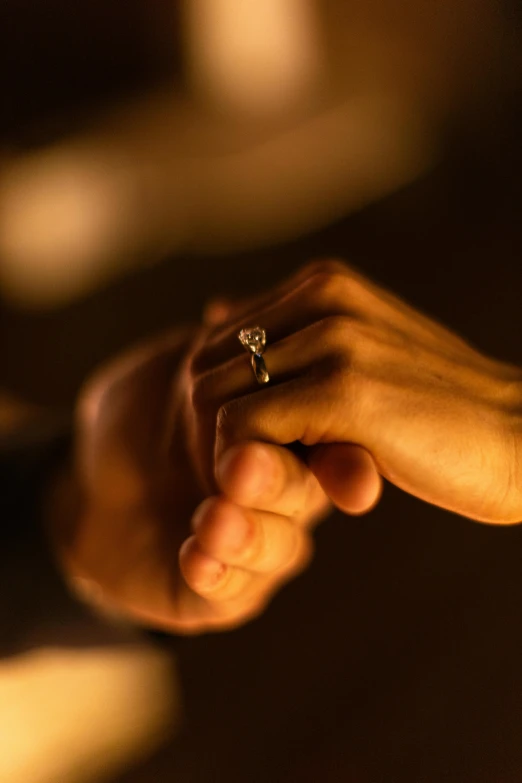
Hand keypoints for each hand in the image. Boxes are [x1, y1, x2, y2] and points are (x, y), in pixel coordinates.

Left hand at [48, 329, 330, 633]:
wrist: (82, 489)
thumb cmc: (133, 423)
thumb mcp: (166, 375)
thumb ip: (209, 354)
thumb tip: (223, 309)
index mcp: (285, 442)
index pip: (320, 448)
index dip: (337, 457)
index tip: (347, 462)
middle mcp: (279, 496)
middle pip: (298, 494)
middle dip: (275, 482)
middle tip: (241, 465)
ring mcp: (254, 547)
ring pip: (275, 548)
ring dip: (246, 530)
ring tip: (213, 516)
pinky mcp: (221, 594)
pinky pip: (230, 591)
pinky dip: (215, 569)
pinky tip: (194, 553)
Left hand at [187, 260, 521, 524]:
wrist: (521, 437)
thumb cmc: (437, 408)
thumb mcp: (358, 353)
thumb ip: (289, 334)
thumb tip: (211, 310)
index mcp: (322, 283)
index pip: (214, 339)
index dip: (212, 402)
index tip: (236, 449)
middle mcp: (323, 295)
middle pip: (203, 366)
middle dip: (206, 430)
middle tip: (239, 475)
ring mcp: (334, 337)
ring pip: (212, 397)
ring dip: (222, 451)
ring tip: (262, 483)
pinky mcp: (344, 390)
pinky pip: (244, 429)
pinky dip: (246, 467)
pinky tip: (284, 488)